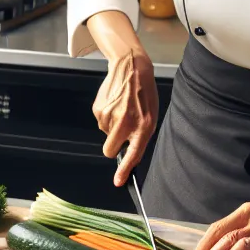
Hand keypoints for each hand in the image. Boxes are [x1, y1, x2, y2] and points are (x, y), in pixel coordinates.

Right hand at [94, 47, 158, 187]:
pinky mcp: (98, 109)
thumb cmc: (144, 93)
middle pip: (109, 150)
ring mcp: (110, 116)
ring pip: (105, 134)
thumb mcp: (151, 115)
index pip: (133, 154)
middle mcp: (125, 123)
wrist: (131, 67)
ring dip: (112, 126)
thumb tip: (127, 152)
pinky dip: (106, 116)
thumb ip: (140, 134)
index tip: (117, 182)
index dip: (124, 170)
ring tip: (122, 108)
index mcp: (143, 126)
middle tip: (119, 134)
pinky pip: (100, 122)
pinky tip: (114, 103)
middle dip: (112, 147)